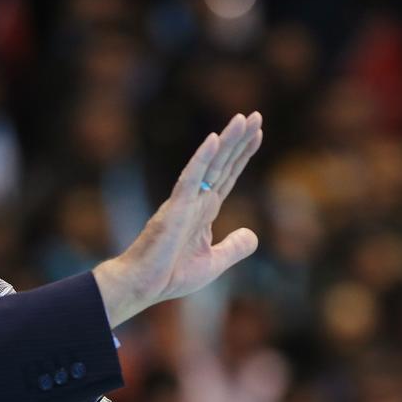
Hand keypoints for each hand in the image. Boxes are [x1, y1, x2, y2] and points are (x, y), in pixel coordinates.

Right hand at [93, 112, 262, 326]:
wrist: (144, 285)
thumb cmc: (172, 274)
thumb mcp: (214, 262)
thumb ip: (234, 247)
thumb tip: (253, 233)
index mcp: (205, 210)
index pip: (228, 175)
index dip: (243, 155)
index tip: (257, 133)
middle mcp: (196, 200)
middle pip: (223, 163)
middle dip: (239, 140)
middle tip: (255, 115)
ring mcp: (185, 201)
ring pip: (210, 164)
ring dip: (227, 141)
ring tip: (242, 119)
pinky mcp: (175, 207)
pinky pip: (190, 178)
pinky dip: (202, 158)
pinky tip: (214, 139)